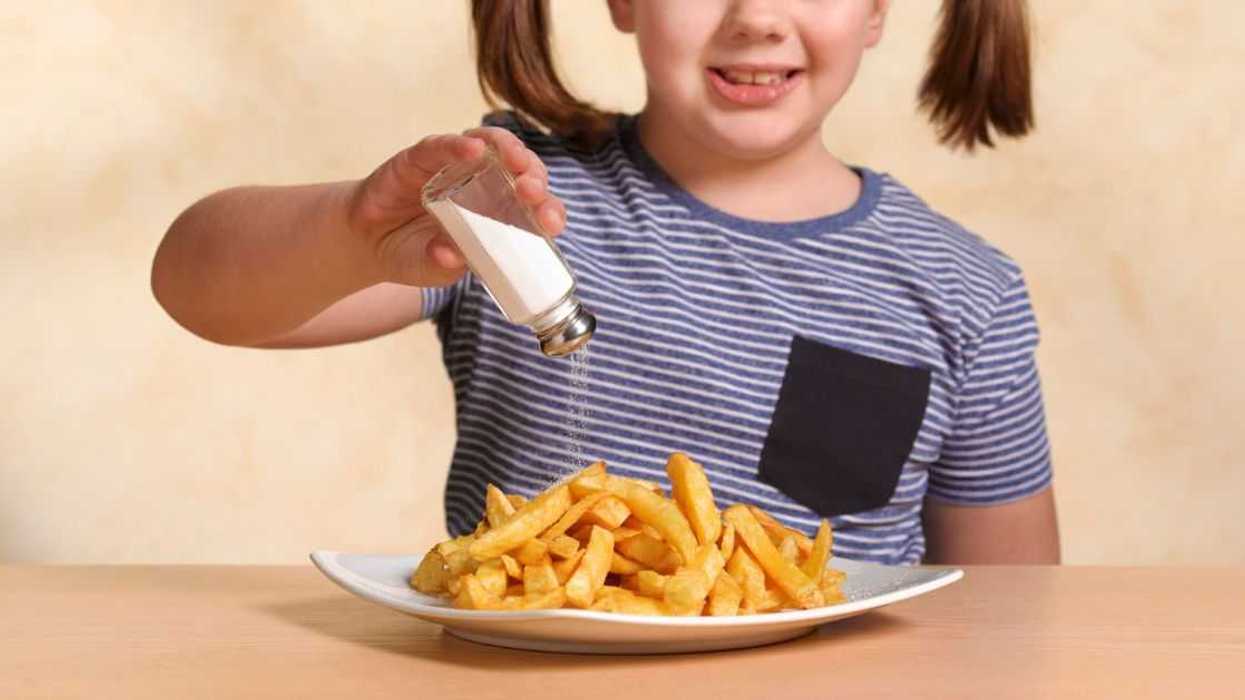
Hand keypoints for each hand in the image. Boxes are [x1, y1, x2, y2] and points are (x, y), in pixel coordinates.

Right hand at [346, 127, 566, 287]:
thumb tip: (453, 256)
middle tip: (533, 192)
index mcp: (500, 214)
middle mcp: (484, 184)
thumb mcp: (432, 269)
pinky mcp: (423, 156)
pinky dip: (458, 145)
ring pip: (493, 147)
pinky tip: (472, 149)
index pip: (535, 207)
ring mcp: (456, 167)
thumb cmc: (413, 255)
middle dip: (534, 177)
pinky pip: (443, 145)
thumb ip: (443, 264)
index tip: (551, 223)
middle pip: (522, 171)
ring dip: (509, 150)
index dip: (548, 210)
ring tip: (516, 161)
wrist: (368, 242)